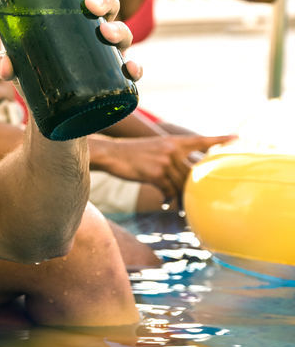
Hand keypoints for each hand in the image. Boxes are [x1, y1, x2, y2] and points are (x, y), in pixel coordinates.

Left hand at [0, 0, 141, 81]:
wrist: (46, 105)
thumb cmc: (31, 69)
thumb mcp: (14, 63)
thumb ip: (2, 62)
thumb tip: (3, 65)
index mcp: (69, 11)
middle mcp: (92, 26)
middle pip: (108, 3)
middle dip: (103, 0)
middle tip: (90, 5)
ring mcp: (105, 50)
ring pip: (123, 31)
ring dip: (119, 30)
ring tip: (106, 34)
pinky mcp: (113, 75)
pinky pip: (131, 70)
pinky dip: (135, 68)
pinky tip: (131, 70)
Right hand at [96, 133, 235, 201]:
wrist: (110, 154)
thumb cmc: (131, 154)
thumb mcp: (154, 149)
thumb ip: (171, 158)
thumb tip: (184, 179)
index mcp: (172, 141)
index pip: (200, 140)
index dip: (219, 139)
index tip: (237, 138)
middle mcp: (171, 150)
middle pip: (191, 172)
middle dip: (195, 188)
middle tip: (201, 200)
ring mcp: (164, 161)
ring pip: (181, 184)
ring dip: (181, 198)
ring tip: (180, 208)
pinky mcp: (156, 174)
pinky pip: (169, 191)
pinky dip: (169, 200)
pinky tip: (166, 204)